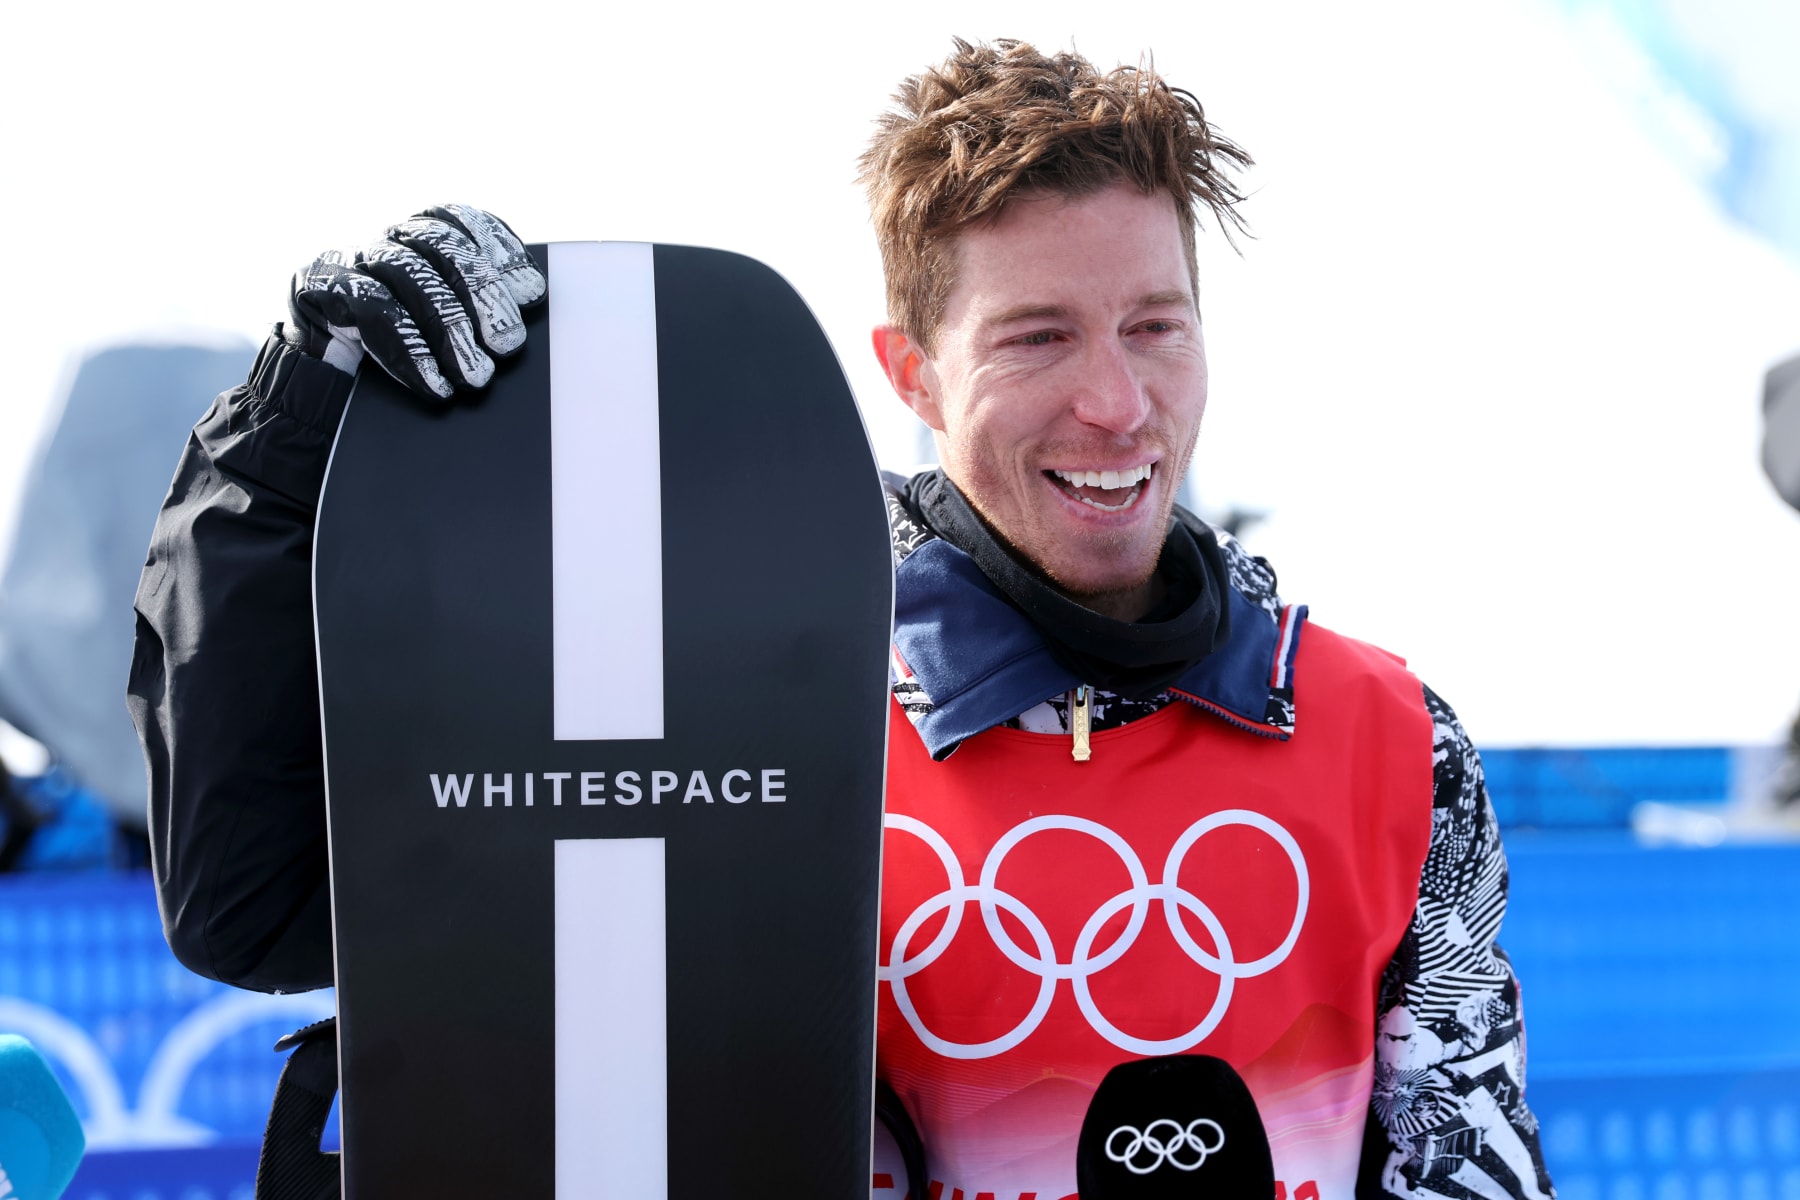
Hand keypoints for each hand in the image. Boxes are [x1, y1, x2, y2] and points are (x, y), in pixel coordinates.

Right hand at [286, 204, 546, 400]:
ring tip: (477, 375)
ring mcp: (348, 260)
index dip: (498, 248)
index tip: (531, 292)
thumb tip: (525, 308)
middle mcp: (384, 242)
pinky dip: (411, 351)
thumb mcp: (445, 335)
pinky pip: (373, 310)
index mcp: (417, 241)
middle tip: (508, 344)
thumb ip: (478, 314)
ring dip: (450, 330)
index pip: (459, 219)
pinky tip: (435, 384)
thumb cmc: (395, 361)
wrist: (323, 389)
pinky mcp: (317, 288)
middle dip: (481, 293)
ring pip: (409, 273)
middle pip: (438, 242)